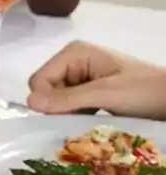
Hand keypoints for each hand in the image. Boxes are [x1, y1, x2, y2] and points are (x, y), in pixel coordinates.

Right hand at [27, 40, 165, 117]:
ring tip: (89, 122)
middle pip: (45, 90)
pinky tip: (92, 122)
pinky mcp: (91, 91)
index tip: (67, 116)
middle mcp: (74, 61)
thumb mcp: (106, 94)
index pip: (39, 80)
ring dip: (69, 114)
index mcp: (74, 53)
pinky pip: (70, 106)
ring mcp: (82, 76)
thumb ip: (68, 98)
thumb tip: (29, 103)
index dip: (47, 101)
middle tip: (82, 119)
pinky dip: (77, 116)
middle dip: (58, 108)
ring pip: (57, 101)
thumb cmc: (144, 91)